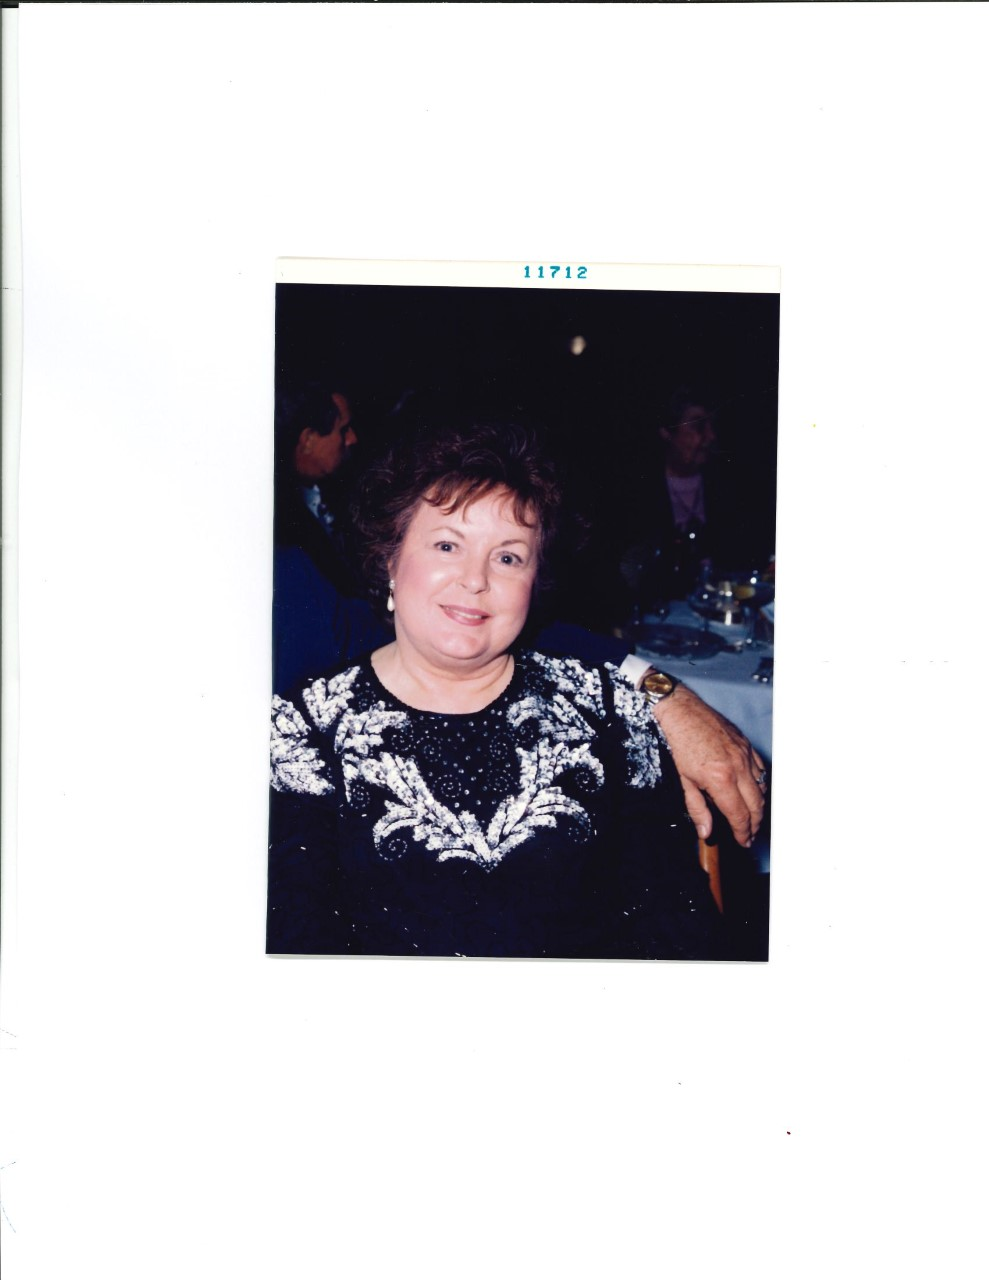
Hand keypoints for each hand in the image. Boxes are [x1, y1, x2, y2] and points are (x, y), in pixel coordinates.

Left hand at [652, 685, 766, 845]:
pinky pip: (761, 769)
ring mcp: (745, 754)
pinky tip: (752, 791)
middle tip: (749, 834)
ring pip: (762, 787)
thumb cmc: (677, 743)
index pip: (739, 815)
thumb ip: (697, 809)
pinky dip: (760, 784)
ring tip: (751, 817)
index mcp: (721, 779)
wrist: (680, 710)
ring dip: (759, 806)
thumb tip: (706, 832)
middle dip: (755, 824)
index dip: (743, 832)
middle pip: (756, 805)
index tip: (743, 841)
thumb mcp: (682, 781)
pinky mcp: (746, 744)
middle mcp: (738, 767)